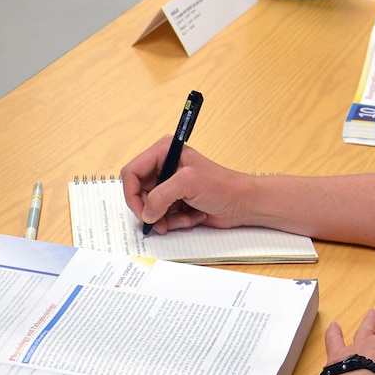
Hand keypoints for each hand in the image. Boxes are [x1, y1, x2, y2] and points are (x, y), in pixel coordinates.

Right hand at [121, 138, 253, 232]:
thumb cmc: (223, 186)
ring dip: (166, 218)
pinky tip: (193, 217)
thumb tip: (146, 213)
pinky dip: (175, 221)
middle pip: (138, 193)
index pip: (131, 172)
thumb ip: (161, 195)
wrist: (243, 203)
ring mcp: (169, 185)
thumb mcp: (188, 183)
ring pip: (149, 208)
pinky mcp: (175, 201)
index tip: (142, 211)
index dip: (132, 193)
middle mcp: (163, 166)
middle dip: (152, 210)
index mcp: (163, 152)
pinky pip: (162, 217)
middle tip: (162, 221)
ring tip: (186, 217)